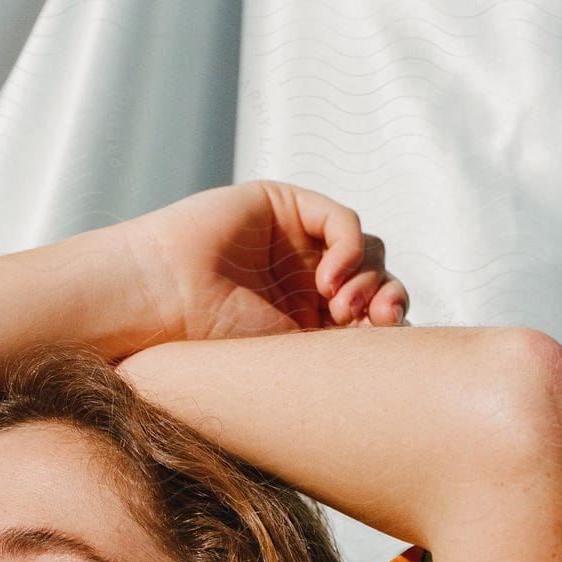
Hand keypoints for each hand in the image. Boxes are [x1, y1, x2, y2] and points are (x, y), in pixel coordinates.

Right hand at [120, 179, 409, 343]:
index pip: (368, 315)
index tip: (381, 345)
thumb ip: (337, 348)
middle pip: (375, 280)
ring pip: (366, 250)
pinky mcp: (283, 205)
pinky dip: (347, 249)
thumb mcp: (287, 355)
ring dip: (368, 278)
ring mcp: (293, 241)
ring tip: (341, 306)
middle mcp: (301, 279)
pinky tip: (326, 279)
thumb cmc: (207, 342)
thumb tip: (400, 356)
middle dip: (386, 300)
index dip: (386, 325)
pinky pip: (341, 221)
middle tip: (379, 322)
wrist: (161, 304)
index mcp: (303, 320)